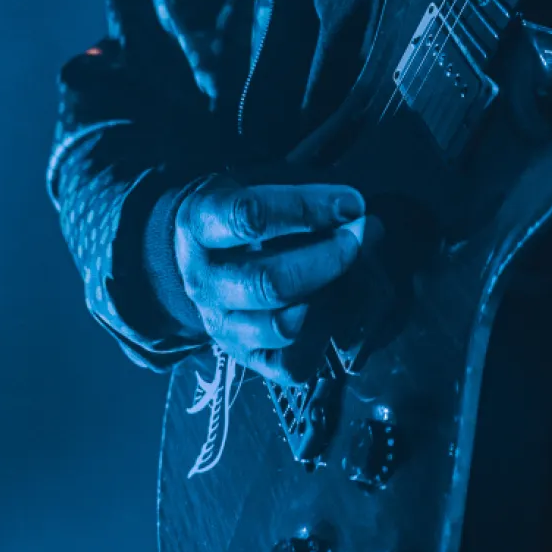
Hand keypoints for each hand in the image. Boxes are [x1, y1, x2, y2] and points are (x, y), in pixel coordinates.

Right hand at [173, 178, 365, 383]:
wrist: (192, 255)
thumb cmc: (236, 212)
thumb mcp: (256, 186)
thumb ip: (303, 198)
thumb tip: (360, 216)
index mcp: (201, 226)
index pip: (250, 217)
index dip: (308, 209)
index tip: (350, 204)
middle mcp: (204, 281)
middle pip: (269, 281)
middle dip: (327, 259)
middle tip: (357, 239)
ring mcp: (221, 324)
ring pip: (281, 327)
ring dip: (329, 299)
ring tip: (349, 274)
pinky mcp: (242, 356)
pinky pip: (290, 365)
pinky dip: (321, 341)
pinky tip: (331, 309)